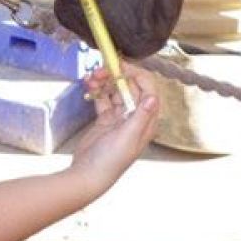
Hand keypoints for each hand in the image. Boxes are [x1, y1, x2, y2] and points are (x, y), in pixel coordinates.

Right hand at [68, 65, 159, 198]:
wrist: (88, 174)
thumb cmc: (111, 160)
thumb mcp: (127, 138)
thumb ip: (140, 117)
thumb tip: (152, 97)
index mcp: (146, 121)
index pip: (148, 90)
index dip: (137, 75)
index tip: (120, 66)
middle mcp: (135, 117)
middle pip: (130, 88)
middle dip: (116, 75)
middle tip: (99, 69)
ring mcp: (119, 118)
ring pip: (115, 91)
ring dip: (104, 81)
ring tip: (90, 77)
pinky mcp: (105, 119)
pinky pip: (102, 98)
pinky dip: (96, 90)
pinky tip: (87, 84)